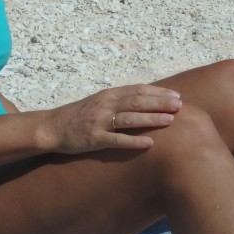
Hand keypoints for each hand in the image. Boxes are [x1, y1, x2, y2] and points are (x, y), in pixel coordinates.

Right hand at [43, 84, 181, 153]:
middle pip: (137, 101)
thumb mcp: (100, 102)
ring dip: (151, 119)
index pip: (138, 90)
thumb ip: (120, 101)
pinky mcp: (94, 139)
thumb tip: (147, 101)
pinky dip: (134, 141)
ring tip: (170, 120)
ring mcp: (99, 122)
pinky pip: (116, 140)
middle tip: (180, 105)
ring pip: (129, 119)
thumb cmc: (80, 115)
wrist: (53, 127)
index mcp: (108, 94)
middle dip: (160, 102)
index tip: (176, 95)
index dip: (158, 92)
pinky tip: (149, 144)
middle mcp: (105, 105)